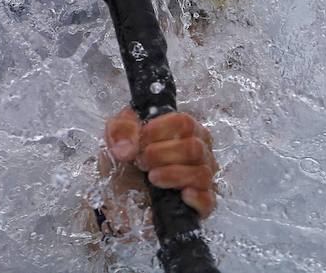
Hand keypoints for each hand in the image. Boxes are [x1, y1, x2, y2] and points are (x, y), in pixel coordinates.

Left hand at [102, 108, 218, 219]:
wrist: (123, 194)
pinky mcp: (202, 204)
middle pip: (194, 147)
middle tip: (142, 161)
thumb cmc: (129, 159)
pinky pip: (208, 200)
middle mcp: (199, 151)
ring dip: (173, 175)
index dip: (161, 130)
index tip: (142, 139)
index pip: (184, 122)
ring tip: (151, 178)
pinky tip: (179, 195)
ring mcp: (203, 177)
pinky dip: (195, 198)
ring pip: (201, 173)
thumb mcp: (117, 137)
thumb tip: (128, 149)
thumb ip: (121, 132)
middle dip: (162, 154)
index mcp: (184, 130)